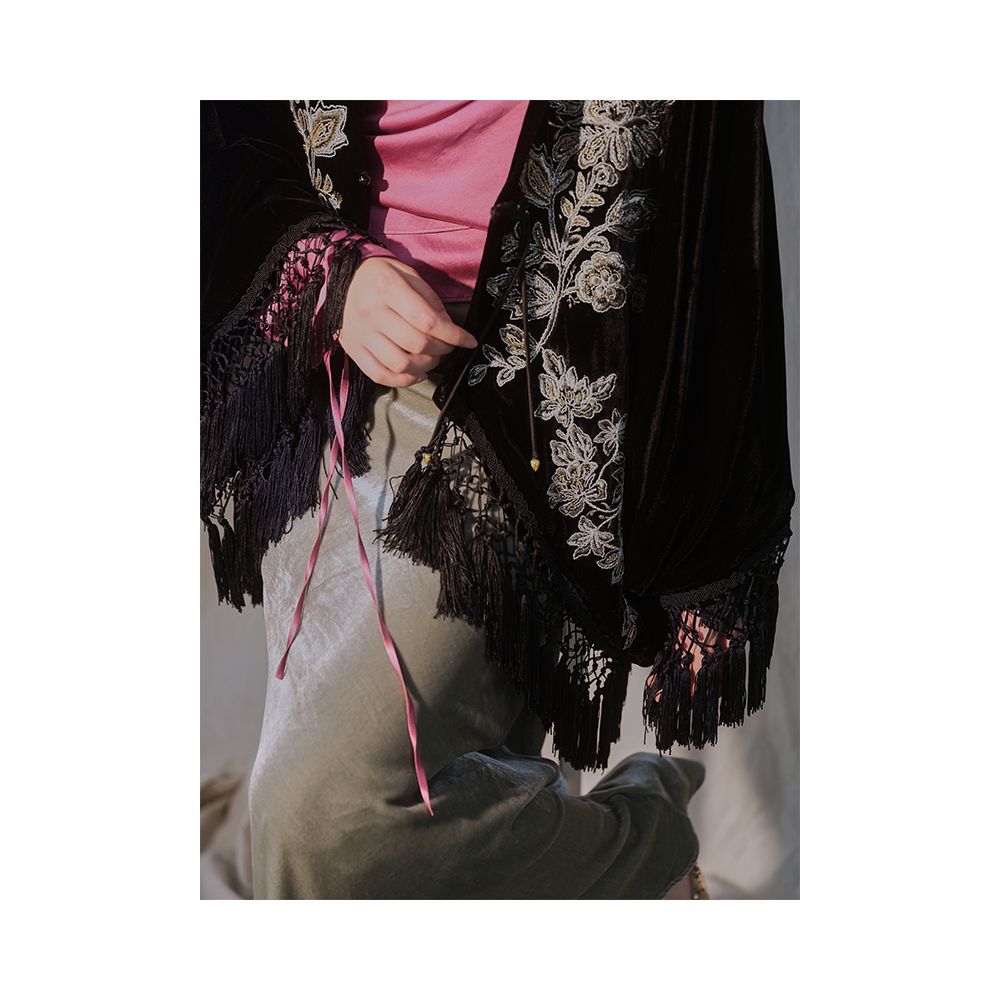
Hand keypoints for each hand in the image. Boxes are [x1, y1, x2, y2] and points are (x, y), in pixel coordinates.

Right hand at [339, 257, 476, 386]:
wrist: (342, 280)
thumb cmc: (380, 277)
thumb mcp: (408, 274)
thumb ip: (430, 301)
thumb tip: (448, 328)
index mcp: (387, 288)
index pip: (427, 320)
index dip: (454, 335)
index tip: (468, 341)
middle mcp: (371, 312)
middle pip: (416, 344)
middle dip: (442, 350)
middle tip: (448, 347)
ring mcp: (360, 334)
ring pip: (400, 364)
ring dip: (425, 366)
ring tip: (433, 358)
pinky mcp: (353, 349)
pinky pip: (380, 375)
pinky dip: (403, 380)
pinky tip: (417, 373)